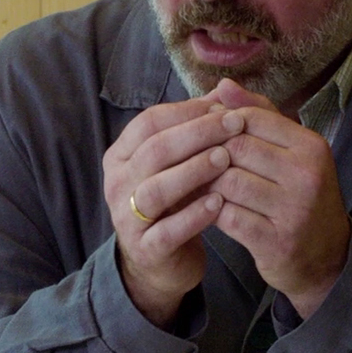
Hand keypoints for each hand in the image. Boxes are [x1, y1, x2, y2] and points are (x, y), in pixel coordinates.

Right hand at [103, 96, 244, 328]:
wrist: (161, 263)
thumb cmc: (174, 205)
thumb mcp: (180, 165)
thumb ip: (196, 128)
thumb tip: (224, 89)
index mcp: (121, 156)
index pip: (149, 122)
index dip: (187, 111)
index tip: (224, 107)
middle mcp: (117, 184)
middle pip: (154, 150)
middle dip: (197, 134)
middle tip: (234, 125)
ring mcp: (127, 218)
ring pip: (156, 189)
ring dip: (193, 171)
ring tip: (226, 160)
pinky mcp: (145, 249)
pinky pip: (167, 230)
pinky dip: (193, 216)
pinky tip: (219, 203)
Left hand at [203, 79, 350, 317]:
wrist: (324, 258)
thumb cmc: (297, 195)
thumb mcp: (290, 152)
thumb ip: (258, 115)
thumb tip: (221, 85)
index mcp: (311, 146)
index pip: (250, 119)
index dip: (219, 125)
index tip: (204, 135)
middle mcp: (307, 175)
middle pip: (235, 148)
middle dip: (208, 155)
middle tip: (190, 162)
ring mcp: (294, 210)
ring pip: (227, 181)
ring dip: (206, 183)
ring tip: (195, 185)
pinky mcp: (276, 241)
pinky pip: (227, 216)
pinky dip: (210, 212)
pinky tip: (205, 210)